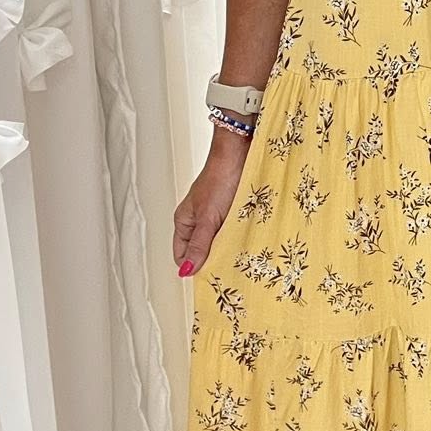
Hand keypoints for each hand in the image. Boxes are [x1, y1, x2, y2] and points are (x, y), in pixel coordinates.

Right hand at [173, 133, 249, 277]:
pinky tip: (248, 239)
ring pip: (219, 240)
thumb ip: (199, 245)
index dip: (194, 267)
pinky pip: (234, 229)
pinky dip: (239, 235)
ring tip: (239, 254)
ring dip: (228, 247)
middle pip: (202, 249)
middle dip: (213, 258)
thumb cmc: (221, 178)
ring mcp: (216, 213)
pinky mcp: (232, 208)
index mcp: (185, 220)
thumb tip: (186, 270)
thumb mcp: (208, 218)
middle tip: (227, 269)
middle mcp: (198, 218)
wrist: (241, 152)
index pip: (182, 254)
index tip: (210, 278)